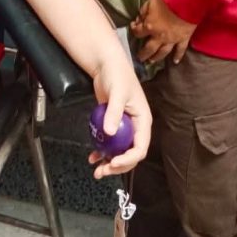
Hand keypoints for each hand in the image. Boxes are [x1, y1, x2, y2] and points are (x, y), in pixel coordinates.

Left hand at [89, 59, 151, 178]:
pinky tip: (92, 157)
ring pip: (120, 152)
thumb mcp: (116, 93)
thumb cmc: (116, 75)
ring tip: (96, 170)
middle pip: (131, 154)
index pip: (141, 147)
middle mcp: (136, 127)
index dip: (129, 159)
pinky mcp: (113, 125)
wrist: (106, 65)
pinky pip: (110, 144)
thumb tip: (110, 132)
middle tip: (102, 171)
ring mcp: (124, 127)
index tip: (114, 162)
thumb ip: (114, 112)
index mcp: (143, 121)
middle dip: (118, 166)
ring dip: (109, 163)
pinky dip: (102, 152)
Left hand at [130, 0, 195, 65]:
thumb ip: (143, 11)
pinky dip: (178, 56)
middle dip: (143, 54)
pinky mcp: (183, 39)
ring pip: (163, 52)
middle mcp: (159, 36)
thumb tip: (139, 19)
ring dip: (156, 58)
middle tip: (140, 58)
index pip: (138, 32)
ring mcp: (172, 39)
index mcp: (150, 26)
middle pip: (149, 48)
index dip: (134, 30)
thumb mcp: (150, 1)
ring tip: (152, 62)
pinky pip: (180, 50)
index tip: (133, 27)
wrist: (187, 1)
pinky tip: (175, 62)